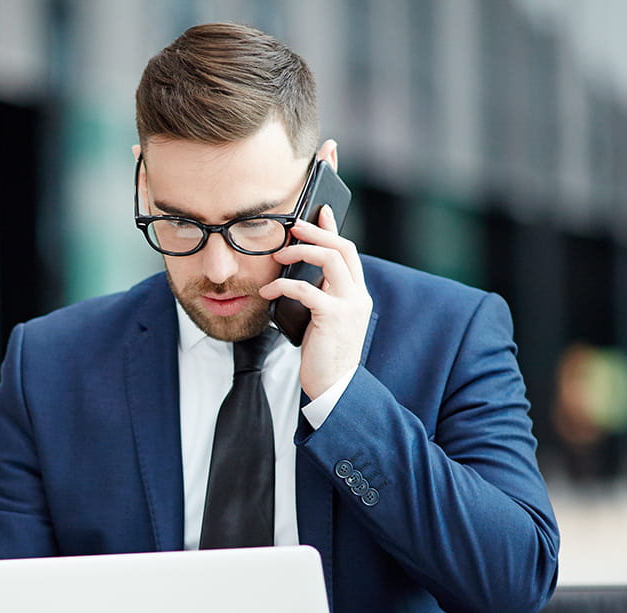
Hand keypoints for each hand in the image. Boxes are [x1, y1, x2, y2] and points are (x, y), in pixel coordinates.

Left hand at [259, 204, 372, 399]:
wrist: (334, 387)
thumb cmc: (324, 355)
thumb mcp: (324, 319)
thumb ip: (321, 296)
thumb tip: (300, 276)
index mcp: (357, 294)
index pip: (348, 251)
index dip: (333, 229)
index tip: (320, 211)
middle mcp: (358, 296)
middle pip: (342, 248)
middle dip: (316, 232)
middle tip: (293, 227)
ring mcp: (349, 305)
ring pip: (330, 260)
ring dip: (301, 252)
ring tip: (279, 256)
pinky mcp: (333, 317)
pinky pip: (306, 290)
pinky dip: (284, 287)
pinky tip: (268, 293)